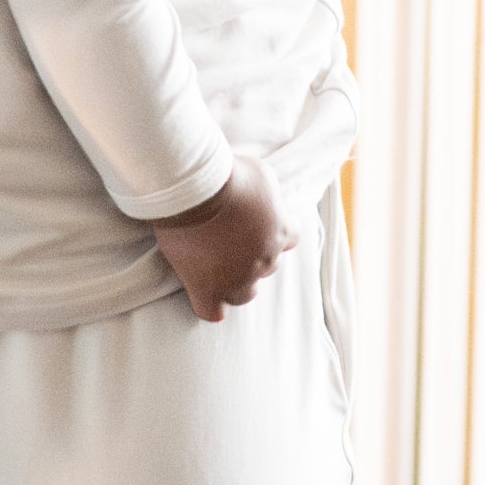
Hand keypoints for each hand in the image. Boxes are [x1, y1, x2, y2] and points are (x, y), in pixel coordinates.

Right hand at [151, 153, 296, 322]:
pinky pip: (211, 311)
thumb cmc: (227, 174)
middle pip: (266, 267)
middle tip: (226, 237)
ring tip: (214, 264)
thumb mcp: (261, 174)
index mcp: (280, 232)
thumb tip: (263, 199)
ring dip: (234, 282)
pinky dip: (209, 305)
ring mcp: (237, 278)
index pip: (288, 240)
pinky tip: (201, 293)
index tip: (253, 223)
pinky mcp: (207, 288)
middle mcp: (265, 259)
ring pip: (243, 293)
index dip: (271, 231)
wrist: (196, 188)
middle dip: (250, 255)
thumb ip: (268, 194)